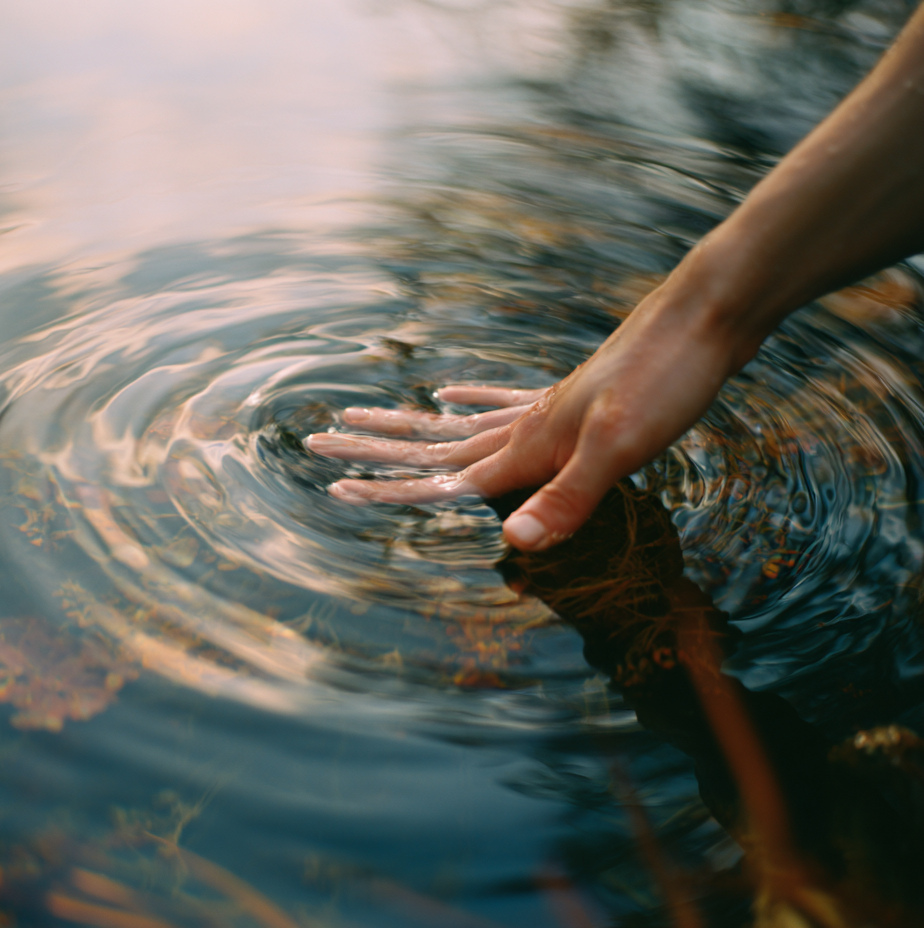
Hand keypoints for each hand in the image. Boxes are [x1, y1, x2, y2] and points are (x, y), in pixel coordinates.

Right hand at [306, 279, 739, 550]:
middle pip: (431, 443)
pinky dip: (469, 400)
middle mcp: (524, 426)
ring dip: (407, 424)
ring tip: (364, 414)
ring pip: (457, 424)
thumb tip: (513, 545)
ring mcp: (545, 407)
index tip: (333, 484)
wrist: (706, 316)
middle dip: (372, 447)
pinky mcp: (571, 396)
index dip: (386, 487)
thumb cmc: (666, 383)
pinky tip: (452, 391)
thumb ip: (567, 500)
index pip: (440, 476)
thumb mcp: (620, 449)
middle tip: (318, 437)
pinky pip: (502, 402)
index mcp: (526, 446)